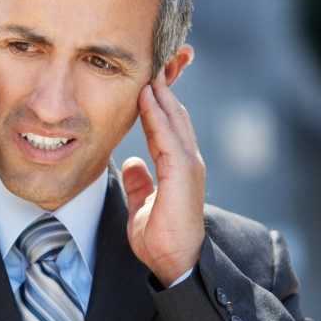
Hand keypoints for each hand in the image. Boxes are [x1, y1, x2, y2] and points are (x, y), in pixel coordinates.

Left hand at [122, 80, 205, 285]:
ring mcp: (188, 166)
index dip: (157, 101)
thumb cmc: (162, 239)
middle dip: (164, 86)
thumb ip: (140, 183)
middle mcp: (186, 161)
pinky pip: (168, 136)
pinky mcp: (183, 174)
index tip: (145, 77)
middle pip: (174, 114)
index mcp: (177, 166)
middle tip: (152, 57)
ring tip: (149, 65)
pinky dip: (158, 114)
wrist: (175, 263)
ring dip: (161, 92)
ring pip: (174, 119)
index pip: (167, 125)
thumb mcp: (143, 205)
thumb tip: (132, 163)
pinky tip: (148, 95)